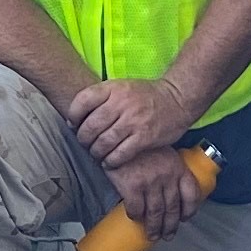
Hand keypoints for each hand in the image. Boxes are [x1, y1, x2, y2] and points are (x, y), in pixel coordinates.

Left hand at [69, 73, 193, 168]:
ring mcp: (133, 121)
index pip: (82, 102)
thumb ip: (101, 99)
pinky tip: (109, 162)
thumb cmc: (145, 96)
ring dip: (96, 153)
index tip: (74, 125)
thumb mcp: (122, 87)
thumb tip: (75, 120)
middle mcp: (122, 103)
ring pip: (103, 143)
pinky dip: (111, 161)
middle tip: (86, 144)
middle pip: (90, 127)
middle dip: (83, 140)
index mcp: (113, 88)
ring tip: (97, 155)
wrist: (177, 99)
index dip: (73, 116)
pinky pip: (119, 154)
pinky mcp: (144, 137)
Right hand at [112, 146, 204, 235]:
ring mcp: (150, 182)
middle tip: (167, 235)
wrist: (117, 135)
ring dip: (154, 228)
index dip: (189, 210)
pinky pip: (136, 209)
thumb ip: (168, 166)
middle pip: (173, 208)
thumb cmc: (139, 143)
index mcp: (177, 167)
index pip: (191, 193)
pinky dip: (136, 217)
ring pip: (155, 213)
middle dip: (170, 226)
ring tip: (152, 235)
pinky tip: (135, 218)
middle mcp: (167, 176)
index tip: (184, 218)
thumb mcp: (161, 149)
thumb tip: (169, 185)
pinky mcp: (132, 186)